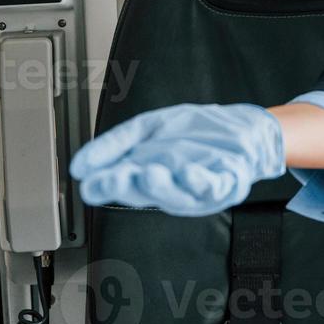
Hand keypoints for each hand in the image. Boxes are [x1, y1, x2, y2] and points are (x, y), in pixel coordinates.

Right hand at [70, 103, 285, 216]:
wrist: (243, 129)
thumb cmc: (196, 133)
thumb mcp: (148, 128)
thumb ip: (115, 144)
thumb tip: (80, 166)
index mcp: (148, 175)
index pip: (122, 184)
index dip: (105, 186)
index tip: (89, 184)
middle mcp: (172, 188)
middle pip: (147, 192)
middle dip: (130, 186)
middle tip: (114, 178)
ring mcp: (199, 188)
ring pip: (179, 194)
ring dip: (164, 187)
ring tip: (150, 174)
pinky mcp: (227, 182)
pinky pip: (214, 185)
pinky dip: (201, 181)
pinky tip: (189, 172)